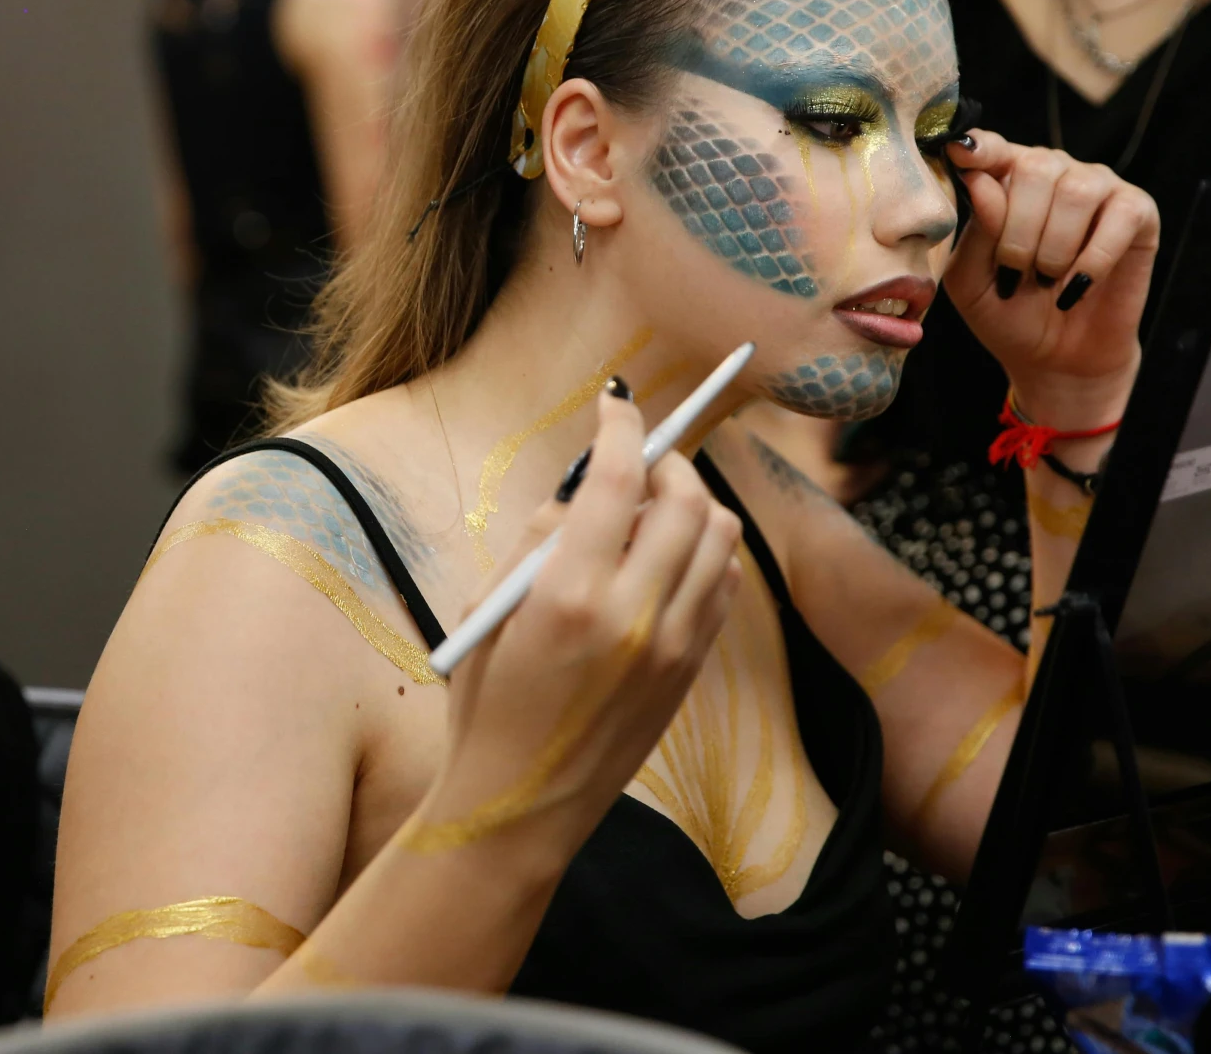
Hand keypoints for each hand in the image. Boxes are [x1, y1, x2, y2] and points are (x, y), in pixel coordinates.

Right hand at [418, 386, 741, 867]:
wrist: (518, 804)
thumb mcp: (489, 607)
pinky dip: (707, 552)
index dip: (619, 427)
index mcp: (569, 594)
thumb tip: (583, 486)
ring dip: (693, 503)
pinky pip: (724, 584)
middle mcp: (634, 615)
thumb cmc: (485, 701)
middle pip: (685, 499)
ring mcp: (673, 645)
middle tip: (638, 456)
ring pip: (720, 537)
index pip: (618, 478)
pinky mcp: (691, 669)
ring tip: (654, 507)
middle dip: (665, 460)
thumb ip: (538, 538)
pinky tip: (669, 557)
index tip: (613, 406)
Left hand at [944, 131, 1159, 429]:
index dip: (978, 148)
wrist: (1057, 358)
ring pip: (1076, 190)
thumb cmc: (1008, 311)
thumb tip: (980, 181)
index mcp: (1005, 178)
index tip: (960, 154)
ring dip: (1054, 247)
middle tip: (1017, 273)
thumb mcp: (971, 281)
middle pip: (1036, 167)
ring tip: (1047, 280)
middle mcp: (1053, 172)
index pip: (990, 147)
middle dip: (1019, 231)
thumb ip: (975, 231)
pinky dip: (1093, 259)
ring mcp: (1098, 186)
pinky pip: (1120, 217)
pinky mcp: (1138, 212)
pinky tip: (1077, 286)